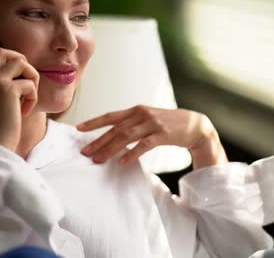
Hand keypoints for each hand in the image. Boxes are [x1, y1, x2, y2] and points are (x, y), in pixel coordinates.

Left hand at [77, 105, 227, 168]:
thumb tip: (111, 134)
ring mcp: (153, 124)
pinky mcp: (163, 134)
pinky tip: (121, 162)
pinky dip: (131, 154)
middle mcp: (142, 114)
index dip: (94, 122)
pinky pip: (144, 145)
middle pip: (115, 129)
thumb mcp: (148, 119)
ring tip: (98, 159)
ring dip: (110, 149)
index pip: (110, 116)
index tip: (79, 129)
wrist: (195, 125)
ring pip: (126, 137)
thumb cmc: (168, 124)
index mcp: (136, 110)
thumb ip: (131, 124)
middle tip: (84, 152)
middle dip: (98, 141)